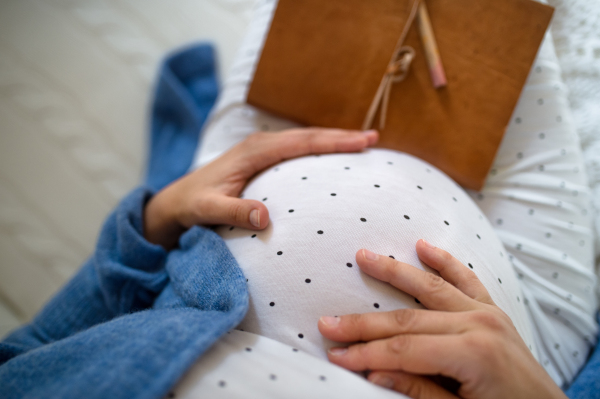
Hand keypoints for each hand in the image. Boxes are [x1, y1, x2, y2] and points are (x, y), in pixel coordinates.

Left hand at [143, 127, 377, 248]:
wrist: (175, 200)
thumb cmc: (192, 205)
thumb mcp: (208, 211)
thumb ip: (234, 212)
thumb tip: (266, 218)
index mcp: (253, 151)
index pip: (301, 142)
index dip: (333, 141)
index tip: (362, 142)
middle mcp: (259, 144)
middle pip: (307, 135)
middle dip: (341, 136)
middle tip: (373, 139)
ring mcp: (260, 149)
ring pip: (303, 140)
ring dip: (332, 140)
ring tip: (362, 144)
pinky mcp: (260, 158)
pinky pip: (296, 149)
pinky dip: (317, 149)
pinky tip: (331, 156)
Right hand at [318, 239, 566, 398]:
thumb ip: (417, 389)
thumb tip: (372, 372)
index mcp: (473, 354)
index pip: (403, 349)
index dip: (365, 353)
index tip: (334, 354)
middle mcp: (480, 325)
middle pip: (407, 318)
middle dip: (364, 323)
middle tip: (328, 322)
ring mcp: (487, 313)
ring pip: (430, 287)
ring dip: (394, 272)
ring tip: (363, 256)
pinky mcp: (492, 310)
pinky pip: (465, 279)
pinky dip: (444, 261)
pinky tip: (423, 246)